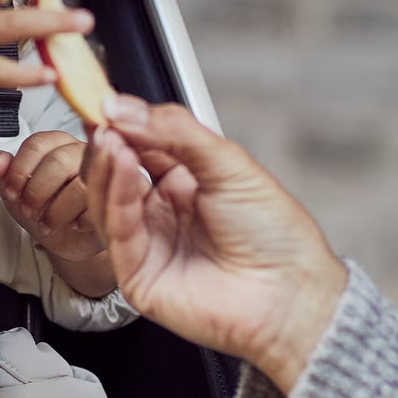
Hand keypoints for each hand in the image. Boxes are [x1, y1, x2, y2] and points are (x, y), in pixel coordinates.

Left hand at [0, 132, 115, 298]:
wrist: (67, 239)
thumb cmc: (43, 208)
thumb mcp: (16, 192)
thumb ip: (3, 175)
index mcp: (57, 143)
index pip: (37, 143)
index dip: (20, 170)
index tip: (12, 191)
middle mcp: (83, 152)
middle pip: (59, 160)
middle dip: (37, 190)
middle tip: (28, 209)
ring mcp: (105, 174)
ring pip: (80, 185)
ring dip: (56, 211)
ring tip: (46, 224)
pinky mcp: (119, 198)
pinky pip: (100, 207)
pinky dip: (80, 221)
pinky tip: (72, 225)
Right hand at [84, 96, 347, 393]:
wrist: (292, 294)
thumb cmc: (275, 235)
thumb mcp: (228, 163)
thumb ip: (174, 131)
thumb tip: (123, 106)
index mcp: (181, 182)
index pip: (136, 146)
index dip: (122, 124)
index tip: (108, 103)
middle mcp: (159, 212)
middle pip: (113, 173)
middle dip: (107, 144)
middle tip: (105, 121)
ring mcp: (146, 243)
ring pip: (106, 200)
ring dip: (106, 166)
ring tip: (113, 140)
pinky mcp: (136, 274)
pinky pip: (117, 231)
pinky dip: (116, 196)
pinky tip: (123, 168)